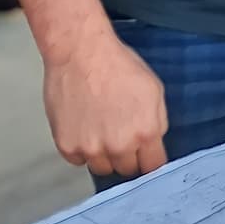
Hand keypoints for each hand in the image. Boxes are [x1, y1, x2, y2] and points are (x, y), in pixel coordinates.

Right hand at [43, 26, 167, 179]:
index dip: (150, 161)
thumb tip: (154, 142)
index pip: (153, 167)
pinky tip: (84, 127)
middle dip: (128, 156)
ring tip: (101, 129)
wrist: (81, 53)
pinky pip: (79, 160)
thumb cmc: (117, 65)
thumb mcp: (154, 89)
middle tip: (121, 134)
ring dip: (104, 155)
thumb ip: (157, 121)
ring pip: (102, 168)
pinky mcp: (67, 146)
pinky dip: (82, 150)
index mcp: (145, 132)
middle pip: (127, 170)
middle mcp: (119, 146)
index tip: (146, 158)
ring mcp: (91, 149)